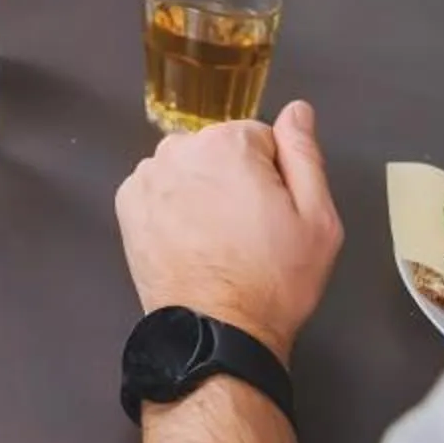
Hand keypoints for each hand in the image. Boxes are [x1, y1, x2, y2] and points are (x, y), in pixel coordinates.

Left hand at [115, 102, 341, 362]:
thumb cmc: (273, 279)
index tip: (273, 214)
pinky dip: (171, 208)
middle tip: (248, 230)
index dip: (273, 177)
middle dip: (235, 180)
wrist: (216, 331)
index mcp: (228, 143)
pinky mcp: (126, 204)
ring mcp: (147, 176)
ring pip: (187, 169)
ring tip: (217, 240)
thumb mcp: (317, 218)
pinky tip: (188, 242)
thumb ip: (305, 153)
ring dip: (200, 192)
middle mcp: (179, 149)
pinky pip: (158, 190)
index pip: (260, 139)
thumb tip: (299, 110)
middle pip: (219, 151)